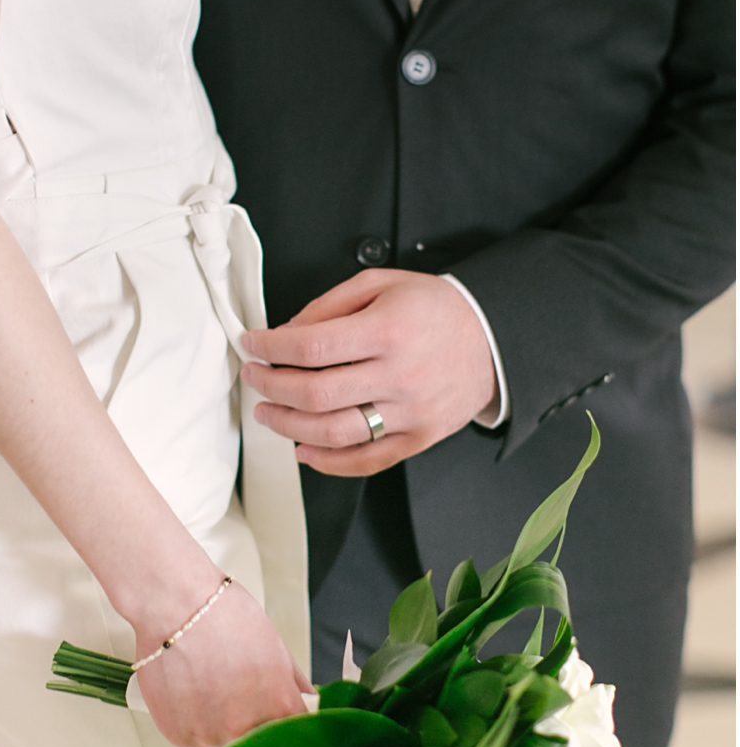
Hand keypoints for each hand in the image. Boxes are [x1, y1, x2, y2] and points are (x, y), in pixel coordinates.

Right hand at [133, 576, 310, 746]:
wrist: (173, 606)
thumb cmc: (223, 616)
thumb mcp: (274, 646)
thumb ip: (293, 681)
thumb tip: (307, 697)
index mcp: (279, 708)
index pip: (298, 734)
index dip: (289, 724)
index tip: (279, 714)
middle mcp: (246, 729)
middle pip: (261, 746)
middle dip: (257, 728)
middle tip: (242, 698)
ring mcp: (210, 735)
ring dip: (225, 729)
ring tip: (213, 692)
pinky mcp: (180, 736)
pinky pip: (197, 741)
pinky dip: (198, 725)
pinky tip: (194, 695)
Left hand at [240, 270, 495, 477]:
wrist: (493, 338)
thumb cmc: (433, 309)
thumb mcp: (382, 284)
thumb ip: (328, 305)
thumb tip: (285, 334)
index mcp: (388, 331)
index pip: (312, 346)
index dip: (270, 348)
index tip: (252, 345)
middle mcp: (401, 375)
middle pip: (316, 393)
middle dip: (271, 388)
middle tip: (254, 378)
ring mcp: (411, 412)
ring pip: (334, 433)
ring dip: (289, 426)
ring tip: (269, 412)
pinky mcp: (419, 437)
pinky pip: (366, 460)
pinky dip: (328, 462)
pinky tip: (303, 449)